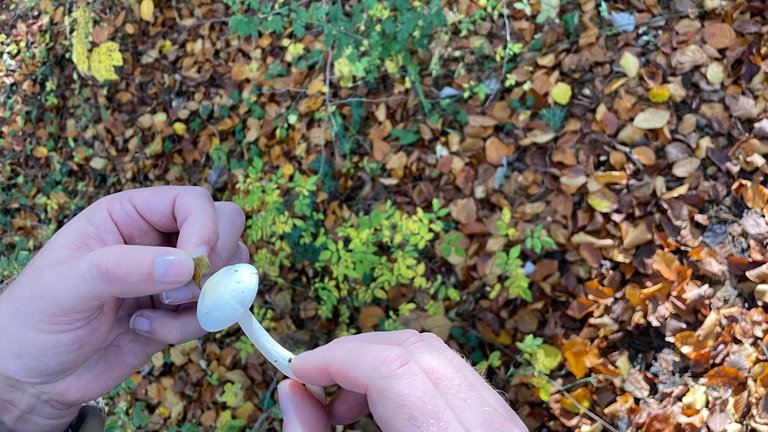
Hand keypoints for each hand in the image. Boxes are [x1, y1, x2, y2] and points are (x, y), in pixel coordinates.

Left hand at [0, 186, 248, 430]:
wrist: (36, 378)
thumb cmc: (35, 319)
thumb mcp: (67, 286)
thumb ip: (123, 268)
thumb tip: (185, 264)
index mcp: (130, 215)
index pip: (192, 201)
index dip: (204, 227)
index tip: (194, 262)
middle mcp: (159, 239)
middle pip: (226, 226)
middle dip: (215, 262)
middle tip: (182, 292)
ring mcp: (174, 276)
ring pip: (230, 268)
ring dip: (207, 298)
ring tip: (161, 314)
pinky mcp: (182, 312)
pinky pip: (216, 310)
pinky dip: (192, 326)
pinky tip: (148, 331)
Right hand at [277, 330, 527, 430]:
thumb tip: (291, 390)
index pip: (396, 370)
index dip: (338, 359)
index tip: (298, 370)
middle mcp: (490, 428)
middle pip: (419, 352)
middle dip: (356, 357)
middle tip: (318, 389)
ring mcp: (506, 425)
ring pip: (440, 357)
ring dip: (383, 366)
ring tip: (346, 409)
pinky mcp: (505, 425)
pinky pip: (456, 378)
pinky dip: (412, 380)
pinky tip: (386, 411)